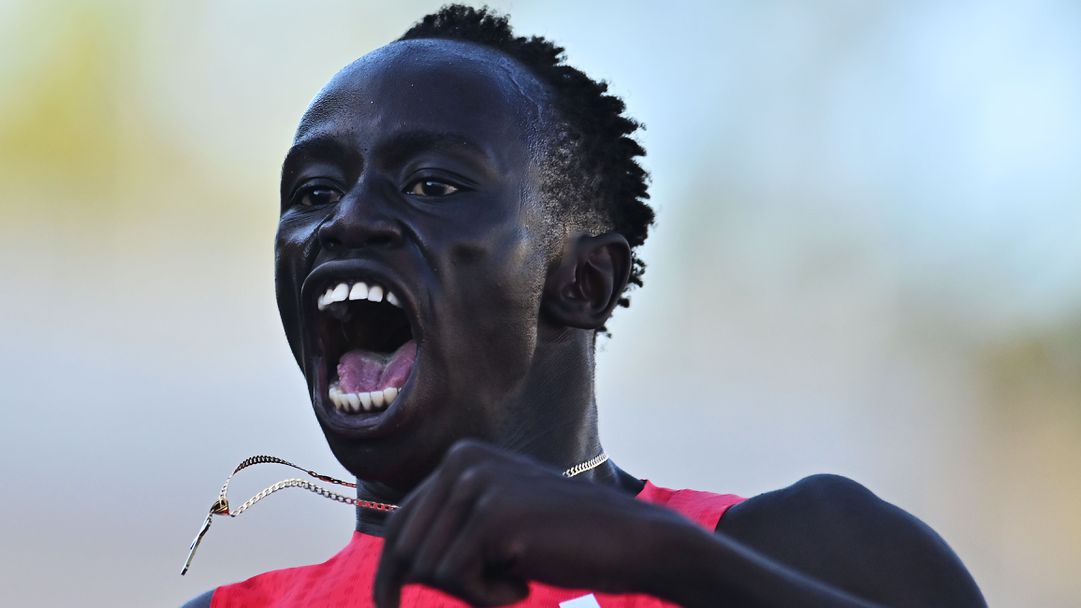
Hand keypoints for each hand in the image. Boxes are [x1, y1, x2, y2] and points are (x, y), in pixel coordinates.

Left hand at [373, 440, 693, 606]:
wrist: (627, 540)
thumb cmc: (563, 541)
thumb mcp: (498, 522)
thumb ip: (452, 527)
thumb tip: (393, 561)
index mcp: (461, 457)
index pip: (402, 521)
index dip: (389, 572)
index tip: (385, 606)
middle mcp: (462, 461)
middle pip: (407, 548)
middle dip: (444, 588)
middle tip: (497, 591)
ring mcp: (476, 484)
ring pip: (429, 568)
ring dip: (472, 594)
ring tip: (517, 582)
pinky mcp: (492, 514)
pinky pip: (456, 577)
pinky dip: (488, 598)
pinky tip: (524, 586)